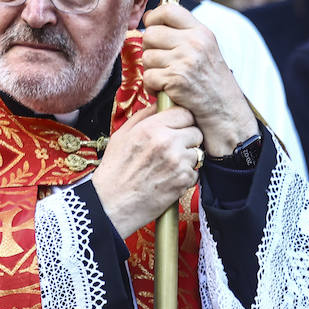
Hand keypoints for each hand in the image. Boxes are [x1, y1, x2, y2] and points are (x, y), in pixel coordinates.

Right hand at [91, 105, 202, 237]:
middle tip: (173, 149)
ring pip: (197, 152)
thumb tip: (161, 104)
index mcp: (151, 128)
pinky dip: (185, 176)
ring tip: (167, 166)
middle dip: (187, 139)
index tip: (176, 127)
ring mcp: (178, 162)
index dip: (181, 120)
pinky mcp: (184, 180)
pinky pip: (195, 171)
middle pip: (196, 131)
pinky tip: (168, 179)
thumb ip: (144, 116)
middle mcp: (167, 142)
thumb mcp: (122, 136)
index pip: (184, 112)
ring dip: (187, 158)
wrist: (111, 204)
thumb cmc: (115, 170)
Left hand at [139, 3, 257, 156]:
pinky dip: (152, 88)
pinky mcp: (176, 80)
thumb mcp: (207, 50)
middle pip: (150, 34)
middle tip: (161, 62)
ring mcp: (185, 61)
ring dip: (151, 70)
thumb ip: (184, 34)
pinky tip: (165, 90)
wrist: (225, 113)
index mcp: (201, 32)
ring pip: (147, 56)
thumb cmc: (212, 83)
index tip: (154, 29)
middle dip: (150, 49)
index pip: (168, 10)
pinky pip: (148, 77)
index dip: (154, 18)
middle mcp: (194, 43)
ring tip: (166, 78)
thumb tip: (152, 21)